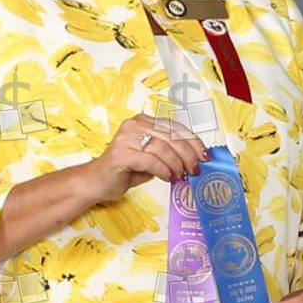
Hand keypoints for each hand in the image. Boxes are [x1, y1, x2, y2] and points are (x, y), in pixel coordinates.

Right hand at [91, 114, 208, 204]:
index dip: (193, 141)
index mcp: (144, 121)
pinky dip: (164, 170)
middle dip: (188, 155)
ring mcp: (125, 138)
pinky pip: (150, 160)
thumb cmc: (127, 169)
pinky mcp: (121, 154)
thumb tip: (196, 159)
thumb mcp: (153, 157)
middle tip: (195, 169)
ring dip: (176, 164)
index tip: (204, 156)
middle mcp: (134, 125)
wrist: (98, 181)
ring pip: (162, 148)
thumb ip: (170, 153)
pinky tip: (168, 178)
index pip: (175, 127)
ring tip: (180, 175)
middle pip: (171, 136)